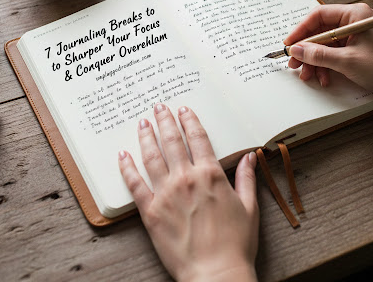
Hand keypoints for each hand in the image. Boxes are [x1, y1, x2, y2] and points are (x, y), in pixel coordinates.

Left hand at [118, 103, 258, 281]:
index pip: (198, 138)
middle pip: (172, 141)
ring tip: (142, 123)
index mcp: (210, 175)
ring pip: (152, 157)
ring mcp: (166, 194)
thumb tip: (250, 156)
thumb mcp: (249, 207)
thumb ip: (246, 178)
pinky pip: (135, 185)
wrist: (215, 274)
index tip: (183, 109)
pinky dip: (127, 168)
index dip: (189, 120)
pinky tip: (122, 155)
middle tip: (158, 107)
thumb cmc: (235, 243)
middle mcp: (186, 179)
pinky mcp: (151, 212)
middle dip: (165, 121)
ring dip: (146, 137)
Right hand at [283, 3, 372, 98]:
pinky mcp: (358, 47)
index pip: (319, 15)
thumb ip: (318, 54)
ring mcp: (356, 34)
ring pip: (326, 44)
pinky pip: (335, 52)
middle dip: (307, 49)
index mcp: (354, 14)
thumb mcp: (346, 61)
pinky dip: (327, 65)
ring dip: (315, 60)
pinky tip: (324, 78)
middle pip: (321, 31)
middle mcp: (354, 20)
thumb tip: (296, 49)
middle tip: (294, 64)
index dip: (301, 30)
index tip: (289, 44)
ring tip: (308, 76)